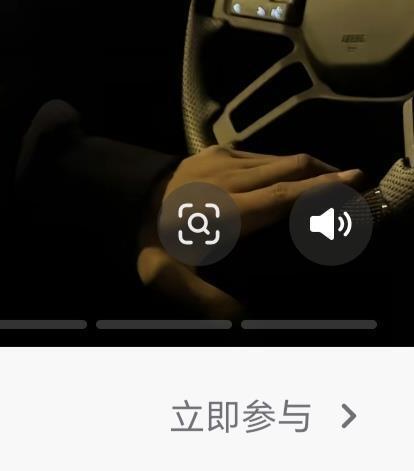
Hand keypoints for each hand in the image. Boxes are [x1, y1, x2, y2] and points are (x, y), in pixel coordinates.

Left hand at [137, 146, 365, 317]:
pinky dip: (281, 163)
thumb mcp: (168, 277)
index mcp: (225, 211)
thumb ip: (207, 300)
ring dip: (306, 167)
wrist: (116, 196)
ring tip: (329, 181)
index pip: (282, 196)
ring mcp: (220, 160)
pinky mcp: (212, 151)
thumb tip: (242, 319)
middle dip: (325, 173)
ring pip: (277, 157)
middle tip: (354, 184)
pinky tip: (288, 175)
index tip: (353, 181)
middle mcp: (228, 180)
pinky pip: (258, 153)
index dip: (319, 189)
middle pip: (288, 168)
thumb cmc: (147, 241)